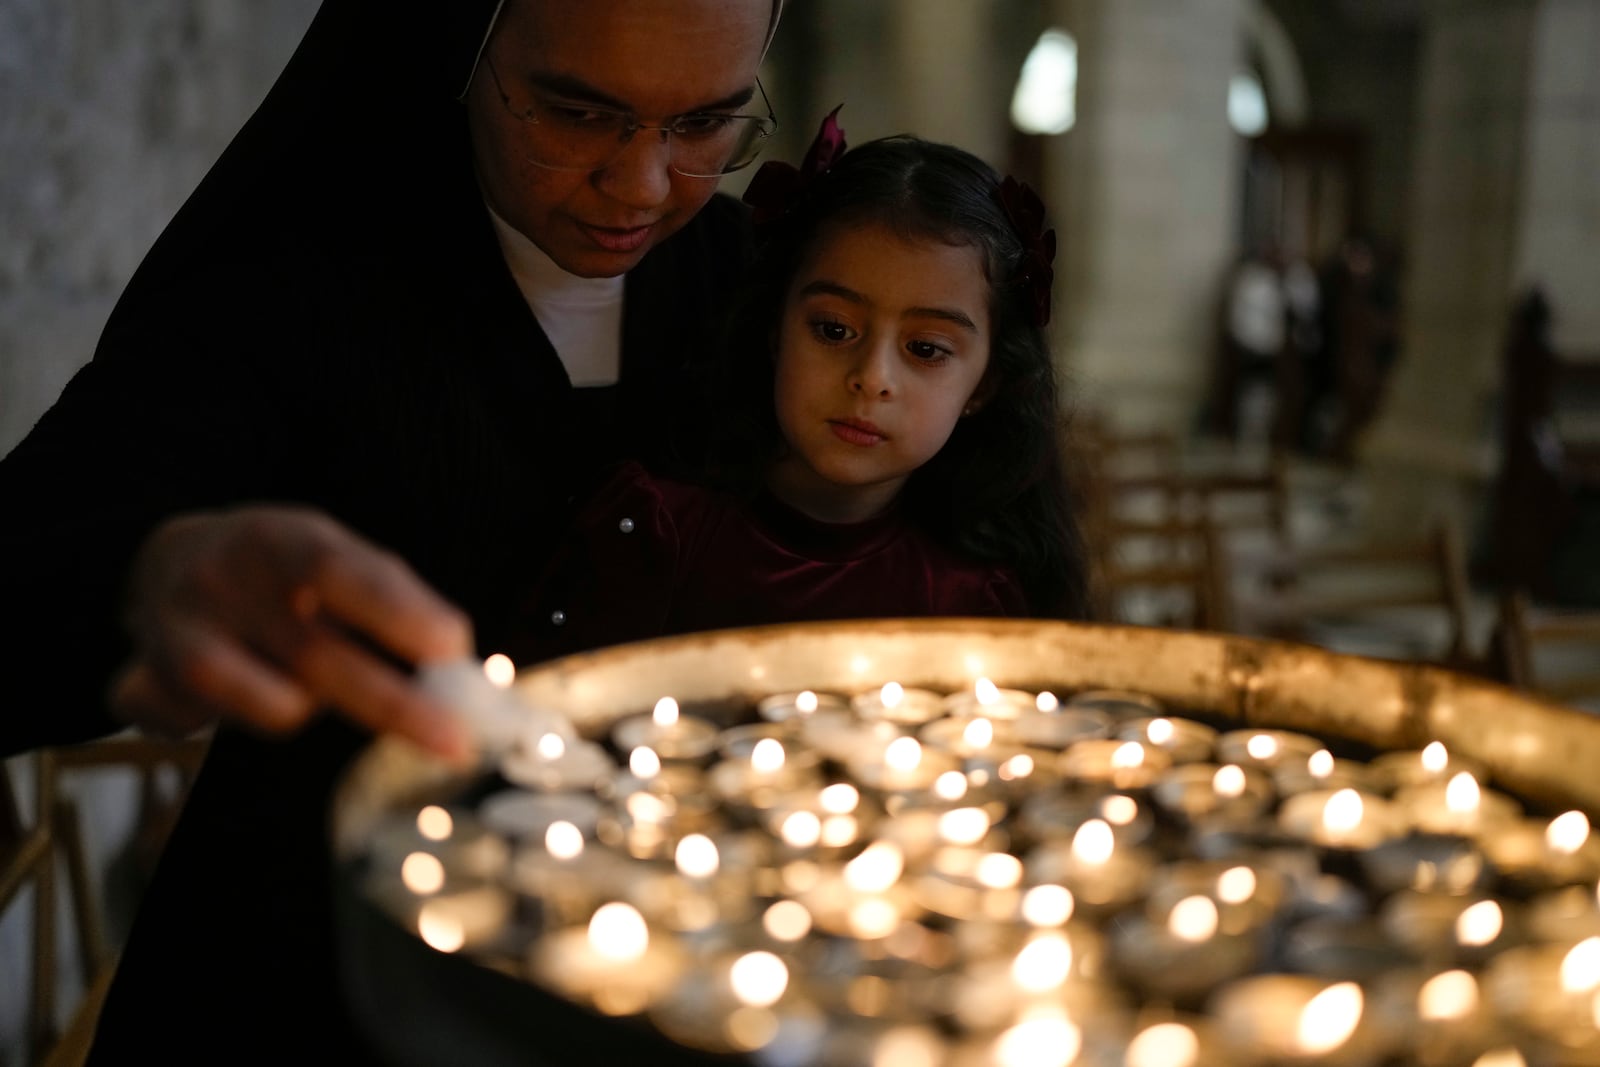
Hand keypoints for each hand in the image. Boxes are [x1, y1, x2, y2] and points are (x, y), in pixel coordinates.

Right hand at [112, 506, 474, 760]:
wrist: (166, 565)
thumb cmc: (281, 572)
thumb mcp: (333, 554)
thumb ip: (395, 597)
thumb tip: (456, 657)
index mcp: (278, 539)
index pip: (339, 571)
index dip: (397, 611)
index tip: (454, 649)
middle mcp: (221, 581)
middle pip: (314, 655)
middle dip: (393, 705)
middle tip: (455, 740)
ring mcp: (175, 634)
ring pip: (276, 706)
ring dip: (312, 706)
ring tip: (302, 678)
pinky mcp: (145, 686)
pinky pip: (228, 730)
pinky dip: (253, 720)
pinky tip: (240, 691)